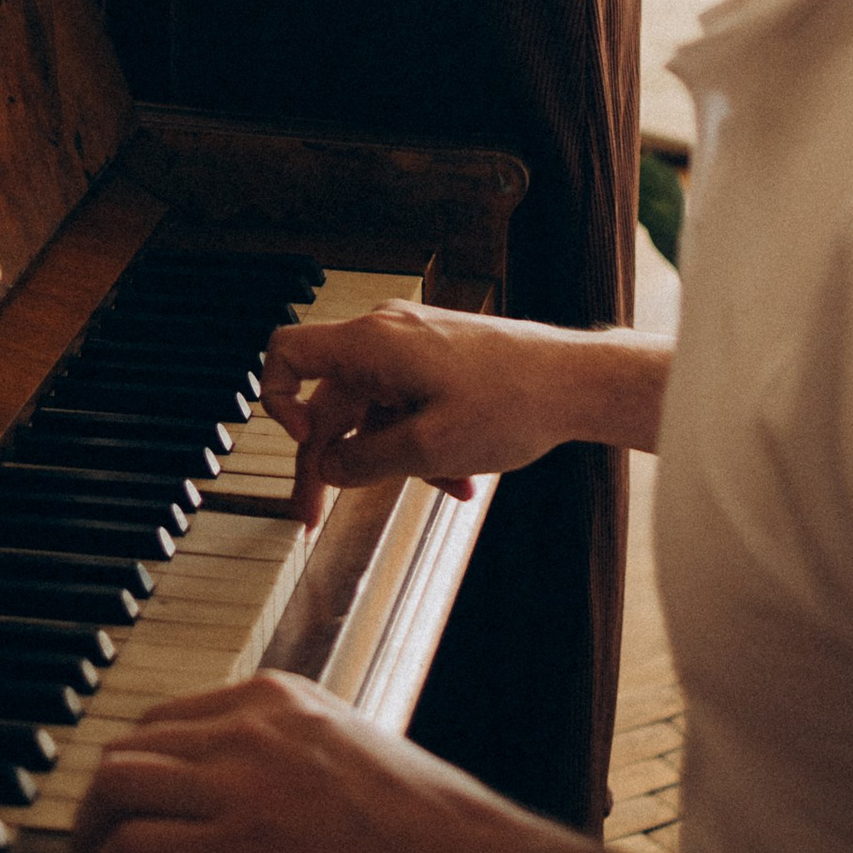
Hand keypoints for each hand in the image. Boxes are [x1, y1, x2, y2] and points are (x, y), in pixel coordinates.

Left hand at [74, 670, 565, 852]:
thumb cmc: (429, 830)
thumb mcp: (350, 752)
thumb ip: (292, 756)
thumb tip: (260, 794)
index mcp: (278, 698)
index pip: (170, 715)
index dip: (142, 765)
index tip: (138, 805)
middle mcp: (247, 726)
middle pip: (131, 744)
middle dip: (104, 797)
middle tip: (102, 843)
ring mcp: (236, 784)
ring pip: (115, 785)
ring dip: (92, 833)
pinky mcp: (229, 849)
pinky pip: (131, 848)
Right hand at [261, 301, 668, 499]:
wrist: (574, 381)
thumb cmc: (511, 402)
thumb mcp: (428, 448)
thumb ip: (366, 463)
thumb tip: (327, 470)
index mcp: (372, 344)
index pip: (287, 353)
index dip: (277, 402)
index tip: (303, 448)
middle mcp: (384, 335)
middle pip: (330, 399)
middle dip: (331, 461)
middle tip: (316, 517)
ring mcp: (411, 344)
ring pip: (373, 409)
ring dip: (391, 457)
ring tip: (438, 488)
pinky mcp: (436, 359)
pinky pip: (404, 404)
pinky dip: (418, 441)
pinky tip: (457, 478)